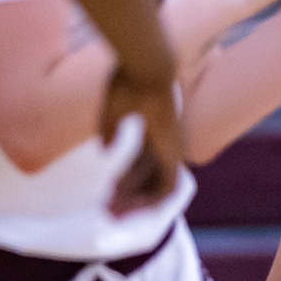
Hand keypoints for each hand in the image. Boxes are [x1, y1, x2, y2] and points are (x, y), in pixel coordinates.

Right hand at [102, 62, 182, 215]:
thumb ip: (110, 132)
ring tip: (112, 212)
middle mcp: (164, 142)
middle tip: (108, 212)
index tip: (107, 194)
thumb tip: (106, 152)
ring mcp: (171, 147)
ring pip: (157, 186)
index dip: (125, 181)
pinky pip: (167, 186)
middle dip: (128, 198)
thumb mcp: (111, 111)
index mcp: (151, 130)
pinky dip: (149, 200)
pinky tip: (128, 208)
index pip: (141, 165)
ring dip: (135, 203)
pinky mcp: (174, 152)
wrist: (146, 68)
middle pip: (148, 179)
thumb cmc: (126, 83)